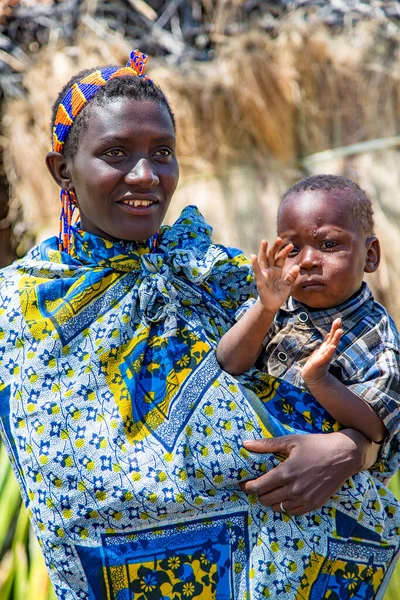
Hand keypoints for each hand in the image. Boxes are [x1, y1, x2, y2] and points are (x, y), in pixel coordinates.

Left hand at [239, 430, 372, 514]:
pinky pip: (293, 512)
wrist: (343, 455)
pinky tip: (285, 497)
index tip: (243, 484)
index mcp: (285, 473)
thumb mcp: (290, 441)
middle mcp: (293, 489)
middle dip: (258, 494)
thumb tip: (245, 444)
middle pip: (266, 500)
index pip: (259, 487)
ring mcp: (304, 499)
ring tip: (271, 492)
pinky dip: (286, 506)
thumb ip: (266, 444)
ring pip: (278, 508)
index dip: (248, 487)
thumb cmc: (316, 445)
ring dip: (271, 501)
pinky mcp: (314, 504)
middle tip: (258, 487)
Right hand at [251, 239, 299, 314]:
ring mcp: (264, 275)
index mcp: (276, 270)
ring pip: (263, 260)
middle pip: (271, 256)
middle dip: (274, 247)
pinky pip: (257, 272)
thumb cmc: (278, 294)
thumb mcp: (288, 285)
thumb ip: (292, 276)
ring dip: (263, 251)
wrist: (272, 306)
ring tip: (264, 241)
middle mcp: (269, 270)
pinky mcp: (260, 281)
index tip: (291, 245)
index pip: (280, 258)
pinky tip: (253, 256)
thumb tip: (297, 266)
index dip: (285, 252)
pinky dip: (255, 264)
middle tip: (279, 238)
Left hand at [302, 318, 342, 384]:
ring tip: (339, 331)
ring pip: (332, 345)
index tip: (338, 319)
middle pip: (333, 338)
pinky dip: (329, 351)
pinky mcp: (321, 362)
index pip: (332, 336)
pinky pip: (326, 356)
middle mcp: (328, 351)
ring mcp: (325, 356)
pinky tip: (332, 346)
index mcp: (327, 347)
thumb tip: (328, 334)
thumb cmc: (317, 363)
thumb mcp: (321, 351)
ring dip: (336, 338)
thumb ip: (326, 343)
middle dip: (336, 329)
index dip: (335, 328)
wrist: (313, 377)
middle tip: (339, 320)